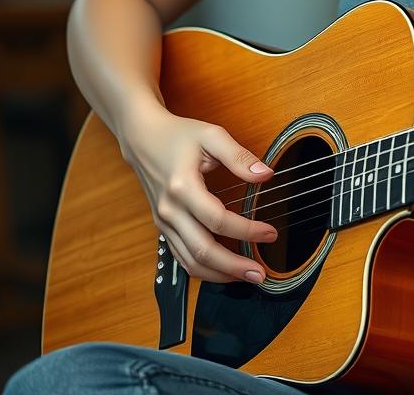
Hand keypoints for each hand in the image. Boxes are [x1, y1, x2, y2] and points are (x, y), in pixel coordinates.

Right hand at [118, 102, 277, 283]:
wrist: (143, 139)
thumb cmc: (179, 136)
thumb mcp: (212, 136)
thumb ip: (239, 156)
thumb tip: (266, 175)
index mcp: (182, 187)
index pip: (218, 220)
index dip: (247, 230)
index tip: (271, 233)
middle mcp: (170, 210)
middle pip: (202, 250)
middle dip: (233, 267)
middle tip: (260, 274)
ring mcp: (163, 222)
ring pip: (190, 262)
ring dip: (219, 274)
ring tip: (246, 276)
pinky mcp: (163, 228)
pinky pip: (182, 258)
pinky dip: (203, 269)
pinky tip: (223, 270)